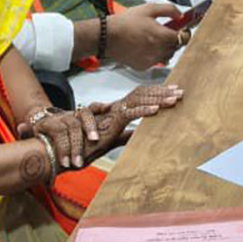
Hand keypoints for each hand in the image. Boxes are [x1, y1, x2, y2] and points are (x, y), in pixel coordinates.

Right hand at [29, 83, 183, 168]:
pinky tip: (155, 111)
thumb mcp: (112, 140)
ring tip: (173, 100)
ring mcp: (111, 114)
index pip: (140, 97)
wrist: (62, 149)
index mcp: (117, 111)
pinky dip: (142, 112)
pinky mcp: (107, 123)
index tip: (174, 92)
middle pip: (142, 94)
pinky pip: (127, 114)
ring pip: (137, 101)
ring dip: (156, 100)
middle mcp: (114, 109)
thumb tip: (140, 134)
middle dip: (161, 93)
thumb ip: (126, 136)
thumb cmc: (83, 146)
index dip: (157, 94)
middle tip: (180, 92)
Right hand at [103, 1, 188, 69]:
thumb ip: (169, 10)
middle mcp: (158, 50)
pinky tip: (145, 47)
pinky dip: (155, 55)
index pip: (184, 38)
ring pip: (167, 56)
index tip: (183, 29)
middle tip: (166, 32)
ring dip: (165, 48)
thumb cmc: (125, 22)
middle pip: (176, 47)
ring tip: (154, 39)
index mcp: (162, 36)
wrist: (108, 36)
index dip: (185, 33)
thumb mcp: (149, 9)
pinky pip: (155, 62)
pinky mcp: (143, 66)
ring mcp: (151, 60)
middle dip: (174, 39)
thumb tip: (180, 15)